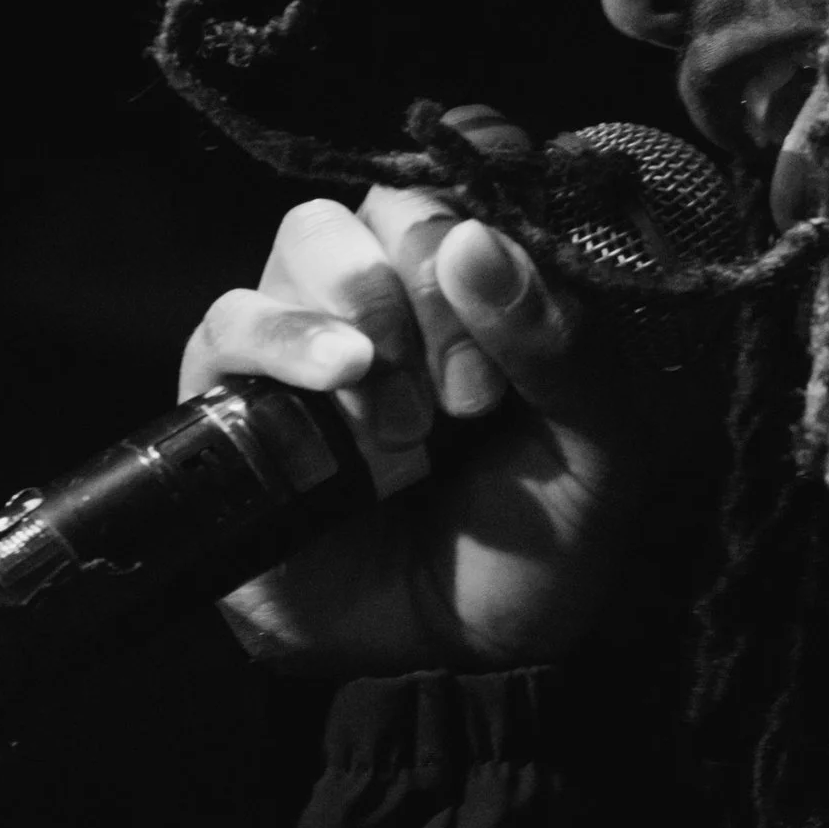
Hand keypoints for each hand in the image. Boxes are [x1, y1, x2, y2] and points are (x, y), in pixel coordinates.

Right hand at [177, 113, 714, 676]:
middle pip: (391, 197)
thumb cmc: (537, 552)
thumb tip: (477, 237)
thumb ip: (566, 343)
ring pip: (308, 238)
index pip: (471, 159)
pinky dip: (286, 337)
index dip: (487, 183)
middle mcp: (400, 293)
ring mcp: (313, 339)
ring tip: (413, 417)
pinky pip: (230, 319)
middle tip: (475, 394)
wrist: (459, 668)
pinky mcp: (237, 397)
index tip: (510, 261)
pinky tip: (344, 383)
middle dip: (437, 278)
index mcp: (493, 285)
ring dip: (366, 304)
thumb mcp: (598, 453)